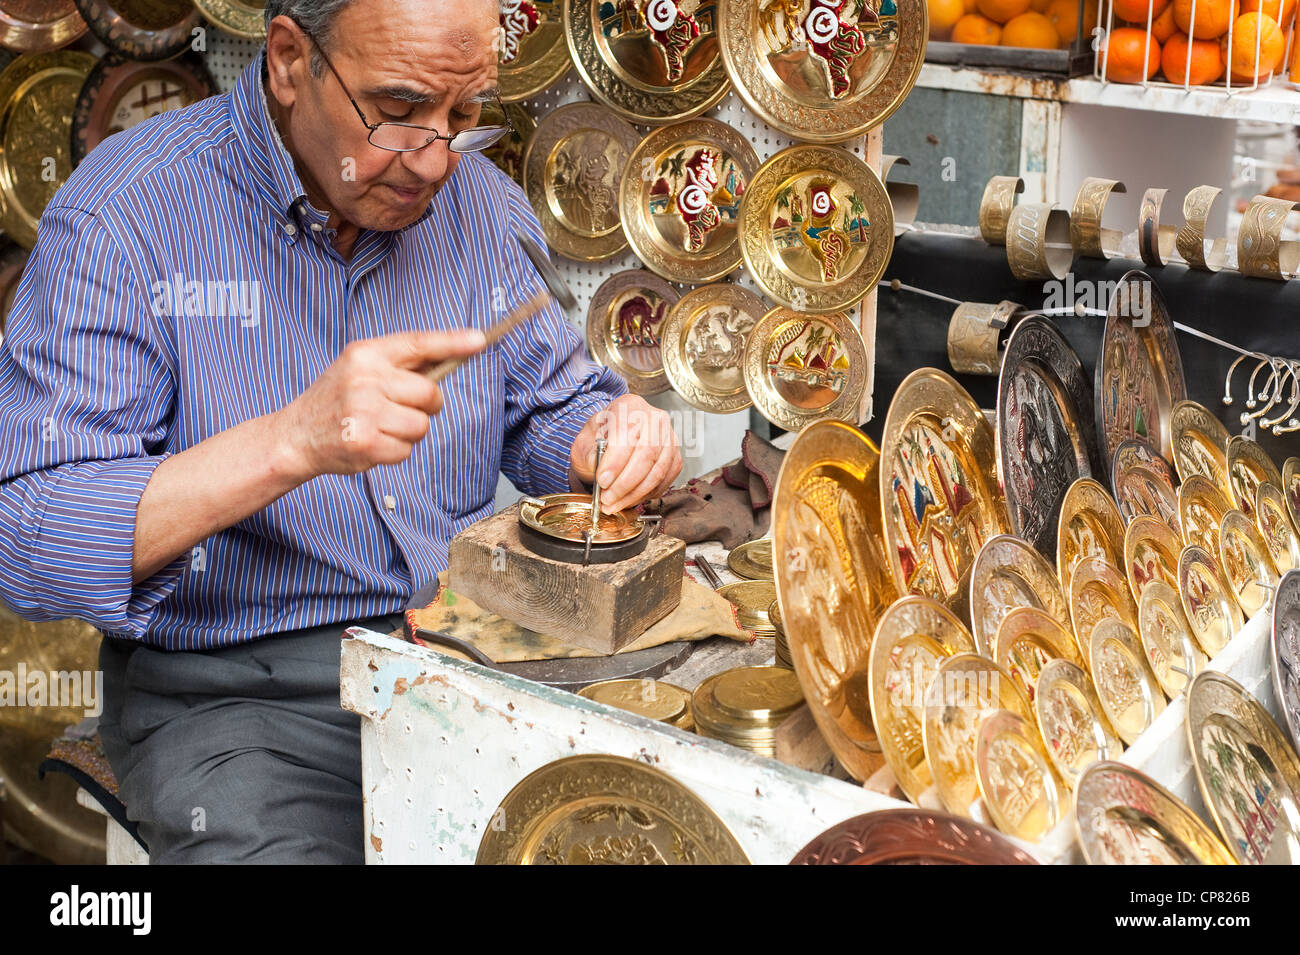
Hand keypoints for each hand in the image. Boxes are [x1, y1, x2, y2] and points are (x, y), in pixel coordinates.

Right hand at [277, 328, 485, 477]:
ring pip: (421, 425)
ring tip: (380, 427)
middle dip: (425, 406)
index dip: (452, 342)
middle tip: (397, 409)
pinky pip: (407, 450)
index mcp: (366, 353)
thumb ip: (400, 364)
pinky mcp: (364, 442)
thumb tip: (453, 355)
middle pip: (430, 393)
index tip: (479, 341)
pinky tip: (372, 442)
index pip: (418, 343)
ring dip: (409, 432)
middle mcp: (364, 378)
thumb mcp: (360, 368)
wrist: (296, 435)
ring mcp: (363, 411)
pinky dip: (395, 451)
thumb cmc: (337, 400)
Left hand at [570, 394, 681, 513]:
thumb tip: (598, 466)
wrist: (613, 439)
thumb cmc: (599, 438)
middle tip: (607, 498)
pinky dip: (647, 494)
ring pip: (657, 471)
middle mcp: (654, 419)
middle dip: (624, 483)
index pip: (628, 433)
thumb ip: (588, 452)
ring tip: (614, 503)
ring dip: (634, 494)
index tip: (602, 481)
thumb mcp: (584, 441)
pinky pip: (665, 480)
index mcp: (629, 407)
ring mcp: (669, 438)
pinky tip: (630, 498)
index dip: (616, 461)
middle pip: (647, 454)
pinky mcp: (675, 457)